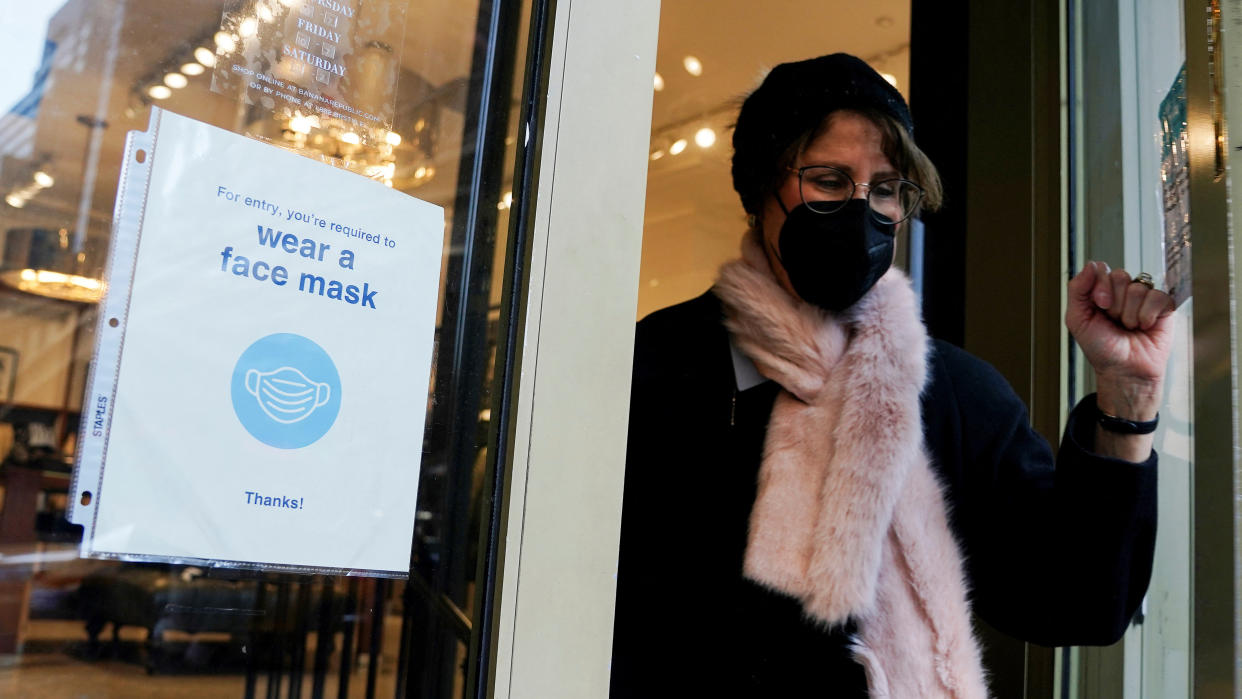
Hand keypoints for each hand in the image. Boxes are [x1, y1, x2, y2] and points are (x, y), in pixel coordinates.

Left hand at [1065, 262, 1173, 420]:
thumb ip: (1077, 290)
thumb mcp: (1077, 319)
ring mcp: (1144, 297)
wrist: (1124, 370)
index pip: (1101, 269)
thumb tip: (1090, 265)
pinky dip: (1147, 315)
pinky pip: (1157, 296)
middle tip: (1114, 321)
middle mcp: (1122, 291)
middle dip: (1114, 303)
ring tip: (1129, 327)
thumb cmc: (1101, 348)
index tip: (1100, 306)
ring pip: (1137, 288)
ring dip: (1130, 314)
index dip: (1100, 287)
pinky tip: (1144, 327)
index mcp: (1101, 291)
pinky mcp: (1163, 305)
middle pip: (1120, 276)